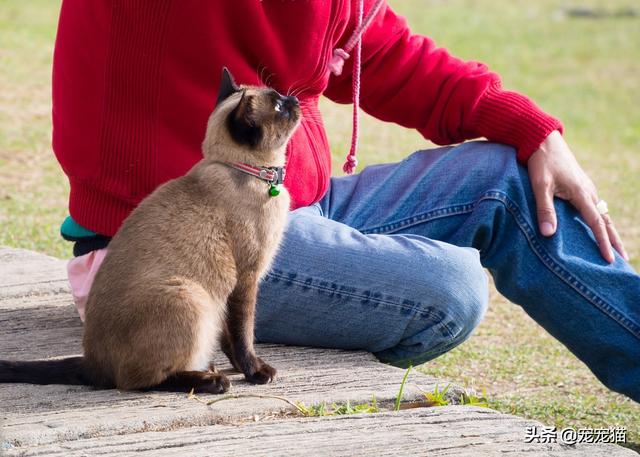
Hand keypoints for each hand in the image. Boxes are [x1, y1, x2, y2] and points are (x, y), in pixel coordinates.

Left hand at [527, 130, 627, 262]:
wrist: (543, 139)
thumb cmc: (541, 162)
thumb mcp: (540, 186)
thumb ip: (545, 209)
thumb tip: (549, 234)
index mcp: (582, 193)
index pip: (597, 223)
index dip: (603, 242)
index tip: (610, 260)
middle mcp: (588, 192)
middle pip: (605, 221)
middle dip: (614, 241)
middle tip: (622, 260)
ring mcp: (586, 188)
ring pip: (601, 214)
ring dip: (608, 231)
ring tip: (613, 248)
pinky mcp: (580, 186)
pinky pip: (594, 207)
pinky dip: (599, 221)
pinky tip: (596, 228)